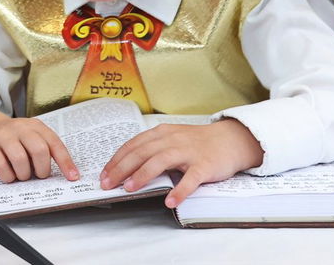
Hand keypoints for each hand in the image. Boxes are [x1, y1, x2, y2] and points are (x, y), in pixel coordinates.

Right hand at [0, 103, 78, 182]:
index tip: (73, 177)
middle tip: (39, 175)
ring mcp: (3, 136)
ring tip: (22, 174)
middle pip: (39, 150)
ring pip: (20, 160)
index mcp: (36, 126)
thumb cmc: (15, 139)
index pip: (55, 143)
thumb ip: (46, 151)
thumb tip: (65, 173)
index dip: (65, 162)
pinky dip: (8, 177)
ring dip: (24, 174)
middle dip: (42, 169)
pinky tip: (9, 175)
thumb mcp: (32, 137)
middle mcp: (20, 128)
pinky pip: (1, 167)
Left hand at [101, 119, 264, 206]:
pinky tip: (169, 201)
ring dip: (143, 175)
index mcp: (162, 133)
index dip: (116, 160)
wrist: (230, 140)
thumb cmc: (197, 143)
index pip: (133, 145)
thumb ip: (153, 149)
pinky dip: (180, 190)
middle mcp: (172, 140)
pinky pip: (191, 179)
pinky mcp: (204, 165)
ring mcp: (189, 152)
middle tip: (107, 184)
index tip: (103, 174)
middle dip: (121, 168)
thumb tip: (127, 167)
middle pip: (142, 152)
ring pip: (161, 161)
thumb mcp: (172, 139)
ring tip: (129, 189)